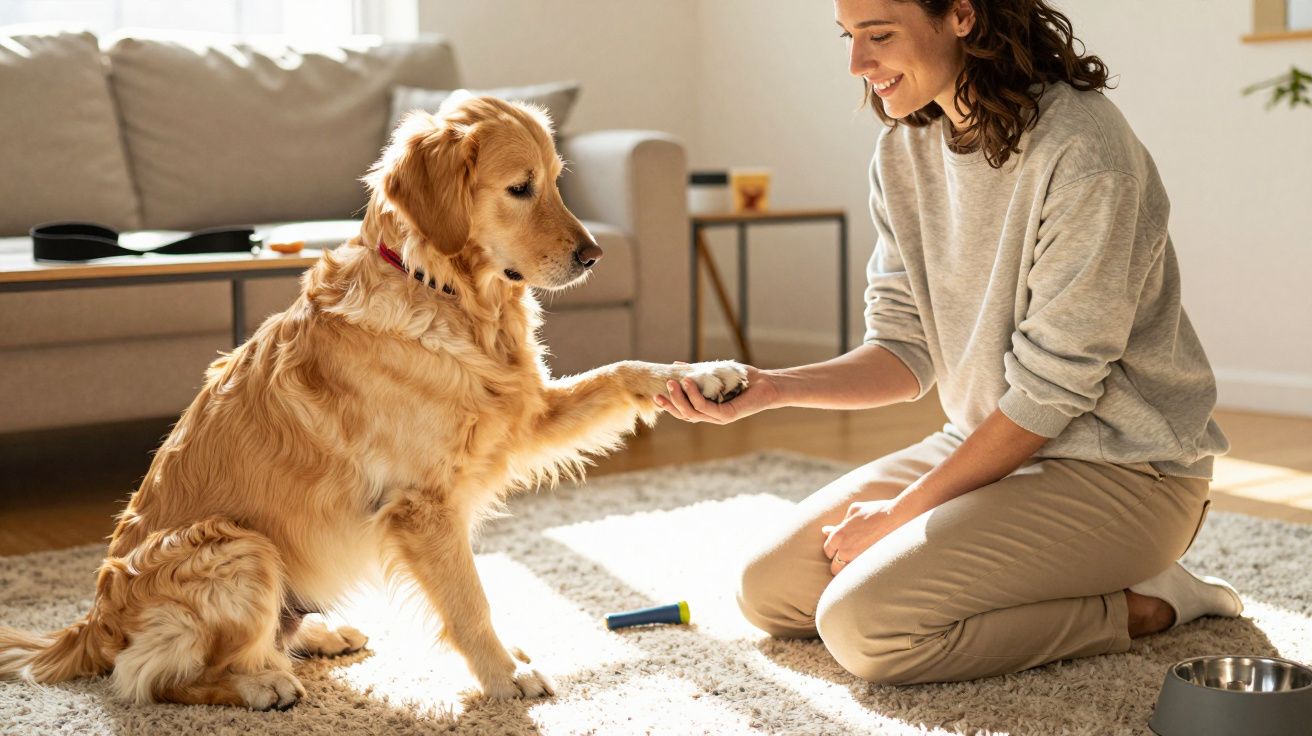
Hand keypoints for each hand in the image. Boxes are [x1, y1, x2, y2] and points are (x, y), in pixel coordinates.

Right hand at [655, 363, 776, 424]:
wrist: (766, 384)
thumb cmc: (742, 379)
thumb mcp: (713, 373)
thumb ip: (696, 372)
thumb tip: (675, 366)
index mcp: (707, 410)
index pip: (684, 412)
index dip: (669, 406)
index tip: (656, 394)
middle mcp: (712, 416)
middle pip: (685, 415)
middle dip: (670, 404)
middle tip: (659, 391)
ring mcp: (720, 417)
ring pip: (693, 412)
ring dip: (680, 399)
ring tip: (672, 383)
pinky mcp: (728, 414)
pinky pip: (706, 407)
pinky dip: (694, 395)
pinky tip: (688, 382)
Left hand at [821, 499, 904, 575]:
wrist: (898, 517)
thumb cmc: (875, 511)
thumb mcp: (854, 510)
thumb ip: (839, 523)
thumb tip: (825, 531)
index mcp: (838, 536)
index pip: (828, 551)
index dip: (833, 550)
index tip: (841, 548)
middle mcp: (845, 550)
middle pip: (834, 567)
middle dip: (839, 563)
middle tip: (849, 558)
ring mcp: (858, 559)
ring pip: (846, 575)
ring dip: (849, 571)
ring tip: (856, 565)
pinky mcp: (870, 565)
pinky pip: (860, 575)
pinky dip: (860, 572)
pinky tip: (866, 568)